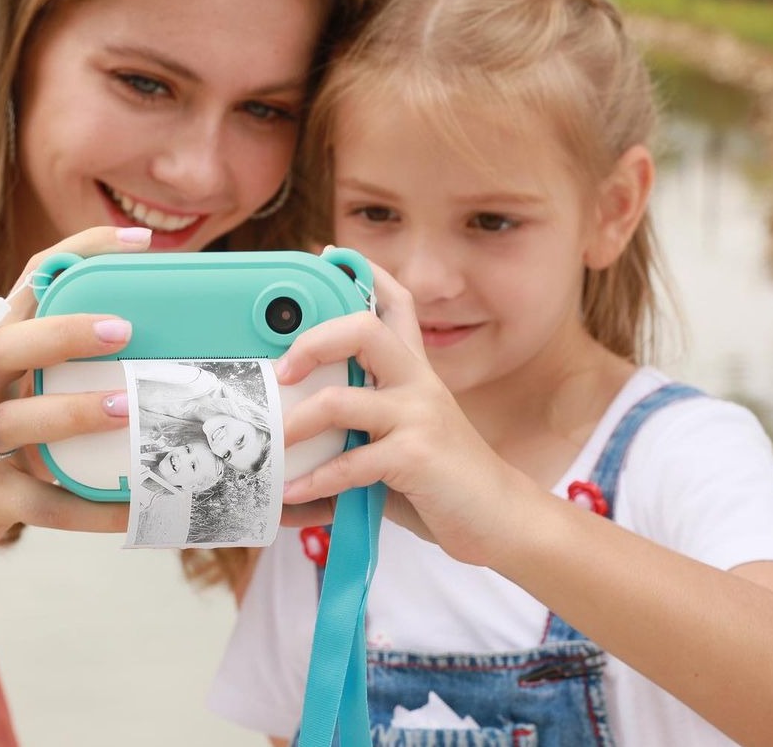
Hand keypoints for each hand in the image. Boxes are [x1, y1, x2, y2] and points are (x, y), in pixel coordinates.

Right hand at [0, 226, 151, 564]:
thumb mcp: (19, 383)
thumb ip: (66, 357)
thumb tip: (161, 334)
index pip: (31, 282)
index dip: (80, 252)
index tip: (138, 243)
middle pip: (7, 344)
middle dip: (63, 333)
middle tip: (123, 329)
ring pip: (17, 420)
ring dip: (71, 413)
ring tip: (125, 410)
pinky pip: (42, 503)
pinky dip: (88, 508)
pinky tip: (133, 506)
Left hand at [277, 264, 524, 566]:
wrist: (499, 516)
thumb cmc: (441, 478)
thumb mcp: (402, 437)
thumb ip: (358, 427)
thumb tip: (291, 441)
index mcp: (415, 371)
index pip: (397, 303)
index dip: (366, 273)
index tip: (330, 256)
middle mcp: (418, 383)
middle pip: (365, 329)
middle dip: (314, 340)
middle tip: (282, 370)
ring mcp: (418, 416)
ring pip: (341, 400)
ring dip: (298, 425)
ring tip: (273, 446)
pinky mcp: (417, 457)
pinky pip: (352, 463)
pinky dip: (316, 481)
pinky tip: (293, 494)